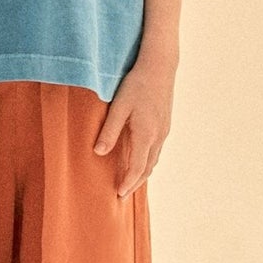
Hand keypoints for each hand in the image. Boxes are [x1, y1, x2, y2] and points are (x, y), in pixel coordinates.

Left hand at [94, 56, 174, 197]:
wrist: (160, 67)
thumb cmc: (137, 84)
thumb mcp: (119, 107)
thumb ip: (109, 131)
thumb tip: (98, 153)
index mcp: (146, 134)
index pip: (137, 167)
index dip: (128, 183)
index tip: (118, 195)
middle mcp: (158, 136)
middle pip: (147, 168)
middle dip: (135, 183)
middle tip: (122, 195)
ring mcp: (164, 131)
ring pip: (154, 160)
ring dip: (142, 174)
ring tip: (130, 182)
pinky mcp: (164, 124)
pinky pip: (156, 150)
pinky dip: (147, 161)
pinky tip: (140, 160)